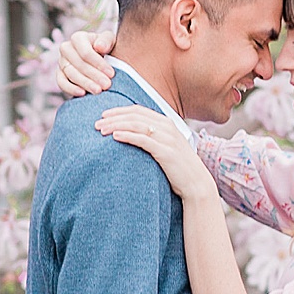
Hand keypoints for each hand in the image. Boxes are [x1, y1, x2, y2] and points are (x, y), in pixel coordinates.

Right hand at [56, 30, 116, 96]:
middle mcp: (66, 48)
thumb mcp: (110, 40)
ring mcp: (61, 62)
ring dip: (85, 83)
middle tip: (107, 85)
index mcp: (78, 38)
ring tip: (98, 91)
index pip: (86, 52)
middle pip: (79, 64)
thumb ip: (107, 40)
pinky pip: (61, 83)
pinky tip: (83, 94)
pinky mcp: (59, 74)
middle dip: (94, 75)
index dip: (98, 64)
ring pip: (71, 74)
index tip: (111, 74)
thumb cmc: (105, 47)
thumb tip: (100, 47)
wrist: (100, 57)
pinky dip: (71, 89)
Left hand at [97, 106, 214, 202]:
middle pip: (134, 115)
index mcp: (166, 122)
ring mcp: (167, 138)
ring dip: (116, 125)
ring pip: (137, 125)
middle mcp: (167, 127)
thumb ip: (152, 137)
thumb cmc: (178, 167)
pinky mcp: (166, 151)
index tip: (103, 115)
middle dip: (114, 117)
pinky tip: (115, 136)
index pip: (138, 110)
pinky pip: (143, 140)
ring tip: (101, 130)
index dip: (119, 110)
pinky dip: (127, 135)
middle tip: (96, 123)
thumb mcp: (166, 146)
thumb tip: (131, 135)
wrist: (196, 183)